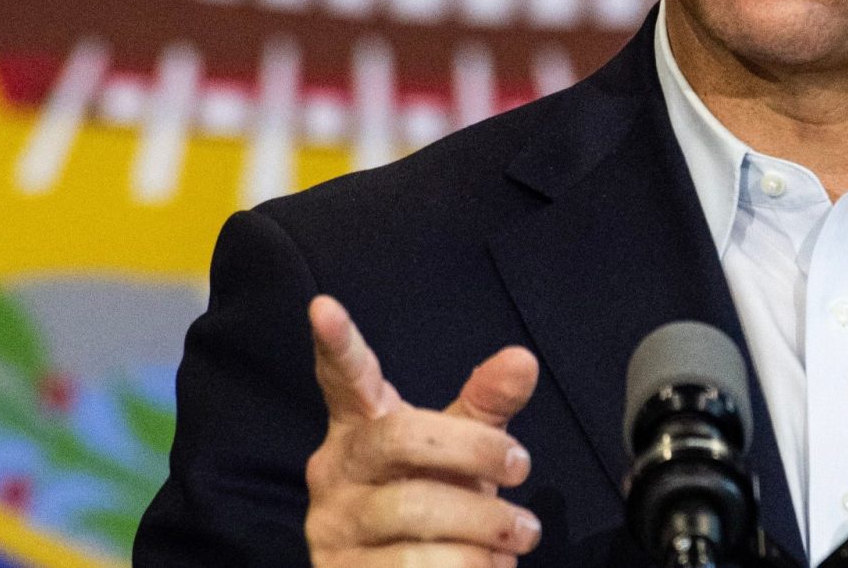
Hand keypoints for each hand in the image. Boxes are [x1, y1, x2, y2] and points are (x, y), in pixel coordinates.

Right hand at [304, 294, 542, 565]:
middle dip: (473, 450)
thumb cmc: (434, 498)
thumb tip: (524, 360)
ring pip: (412, 511)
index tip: (323, 306)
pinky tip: (490, 566)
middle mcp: (334, 470)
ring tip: (521, 533)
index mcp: (358, 425)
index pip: (343, 377)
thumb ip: (486, 405)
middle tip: (522, 466)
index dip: (336, 343)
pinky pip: (413, 567)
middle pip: (399, 437)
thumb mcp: (459, 449)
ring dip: (484, 524)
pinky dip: (469, 566)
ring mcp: (332, 527)